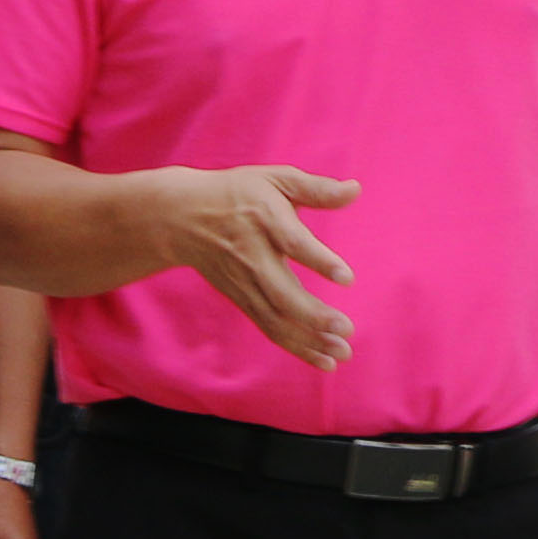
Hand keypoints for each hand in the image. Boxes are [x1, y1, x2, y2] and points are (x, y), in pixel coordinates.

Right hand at [151, 165, 362, 366]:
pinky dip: (296, 346)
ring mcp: (245, 282)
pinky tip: (324, 360)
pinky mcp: (242, 299)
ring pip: (276, 318)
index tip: (347, 278)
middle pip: (281, 293)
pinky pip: (270, 327)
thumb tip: (356, 189)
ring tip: (341, 353)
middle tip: (346, 329)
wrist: (182, 217)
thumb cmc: (238, 193)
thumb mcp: (276, 178)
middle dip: (313, 316)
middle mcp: (252, 256)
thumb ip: (317, 188)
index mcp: (265, 219)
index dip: (320, 261)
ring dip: (308, 340)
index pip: (293, 243)